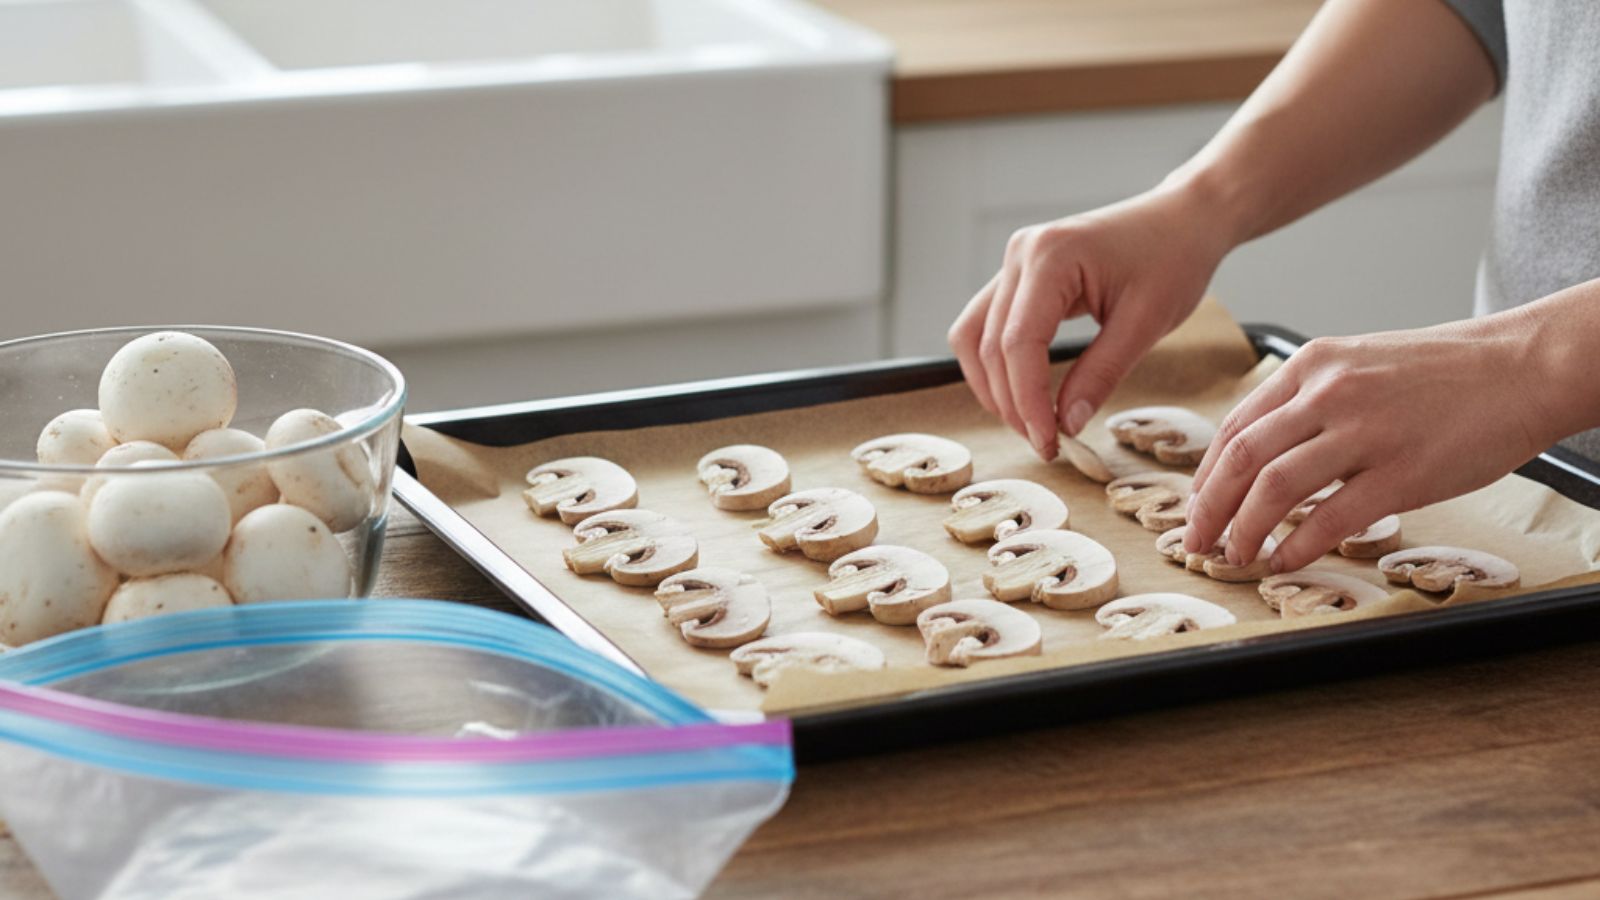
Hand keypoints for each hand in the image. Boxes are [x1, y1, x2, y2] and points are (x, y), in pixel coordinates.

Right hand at [948, 184, 1232, 460]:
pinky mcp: (1018, 275)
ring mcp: (1014, 262)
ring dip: (993, 386)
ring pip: (973, 337)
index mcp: (1051, 257)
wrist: (1182, 219)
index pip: (1018, 343)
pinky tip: (1024, 393)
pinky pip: (986, 325)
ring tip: (1031, 422)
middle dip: (1011, 402)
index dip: (1027, 401)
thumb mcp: (1146, 323)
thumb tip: (1066, 425)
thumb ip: (1101, 374)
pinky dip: (997, 365)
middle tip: (1046, 443)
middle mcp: (1021, 254)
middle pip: (989, 345)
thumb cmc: (1173, 260)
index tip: (1049, 442)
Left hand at [1183, 312, 1558, 572]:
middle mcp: (1329, 393)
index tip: (1195, 508)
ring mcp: (1365, 431)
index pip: (1236, 427)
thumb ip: (1309, 402)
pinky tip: (1285, 561)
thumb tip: (1261, 457)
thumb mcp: (1359, 364)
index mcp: (1312, 365)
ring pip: (1275, 488)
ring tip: (1236, 556)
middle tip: (1196, 542)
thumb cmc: (1444, 374)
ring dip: (1244, 531)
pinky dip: (1298, 546)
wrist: (1522, 367)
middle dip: (1208, 508)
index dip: (1206, 476)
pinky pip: (1331, 517)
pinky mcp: (1403, 471)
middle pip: (1242, 458)